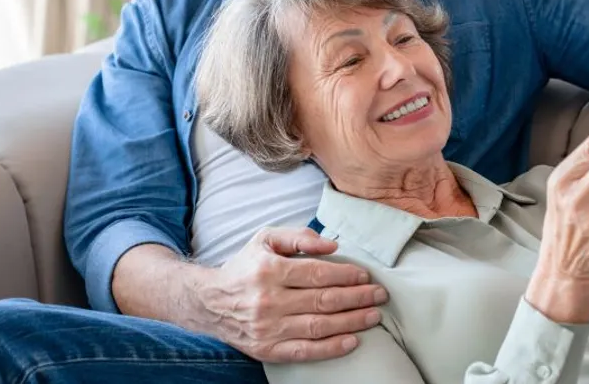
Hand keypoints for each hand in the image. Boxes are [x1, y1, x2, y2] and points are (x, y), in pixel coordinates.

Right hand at [196, 227, 386, 361]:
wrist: (209, 302)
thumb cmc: (245, 266)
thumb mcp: (266, 239)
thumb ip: (299, 236)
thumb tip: (332, 244)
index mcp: (269, 271)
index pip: (318, 274)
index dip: (347, 275)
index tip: (366, 276)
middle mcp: (268, 301)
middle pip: (323, 301)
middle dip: (357, 298)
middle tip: (379, 295)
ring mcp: (267, 328)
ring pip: (319, 326)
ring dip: (351, 322)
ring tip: (373, 316)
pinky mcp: (266, 350)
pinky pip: (304, 351)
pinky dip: (331, 348)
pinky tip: (352, 341)